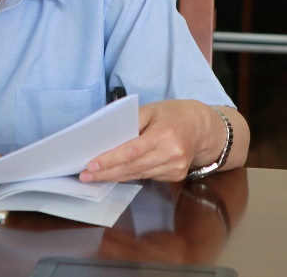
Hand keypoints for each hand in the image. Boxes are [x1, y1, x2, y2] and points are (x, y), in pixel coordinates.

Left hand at [79, 99, 220, 182]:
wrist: (202, 127)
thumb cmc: (172, 114)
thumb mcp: (150, 109)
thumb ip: (129, 123)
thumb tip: (106, 138)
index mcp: (165, 135)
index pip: (131, 151)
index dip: (110, 160)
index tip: (90, 165)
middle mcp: (172, 154)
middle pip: (133, 167)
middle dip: (106, 173)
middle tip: (85, 176)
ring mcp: (175, 168)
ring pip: (138, 175)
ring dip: (114, 177)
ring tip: (94, 176)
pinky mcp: (176, 176)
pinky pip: (147, 177)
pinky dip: (130, 175)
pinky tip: (115, 174)